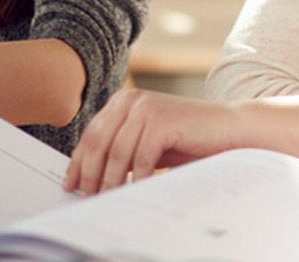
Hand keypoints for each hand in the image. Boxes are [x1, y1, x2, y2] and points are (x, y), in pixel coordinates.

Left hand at [64, 89, 243, 195]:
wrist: (228, 129)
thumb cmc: (186, 139)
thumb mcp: (145, 142)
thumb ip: (120, 149)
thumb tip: (89, 177)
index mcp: (123, 101)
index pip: (91, 134)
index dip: (78, 162)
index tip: (70, 184)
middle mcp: (131, 99)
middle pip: (98, 142)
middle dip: (90, 174)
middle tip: (87, 198)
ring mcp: (146, 108)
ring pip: (116, 153)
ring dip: (110, 181)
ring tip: (108, 200)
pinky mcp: (161, 121)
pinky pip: (140, 158)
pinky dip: (136, 179)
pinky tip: (135, 193)